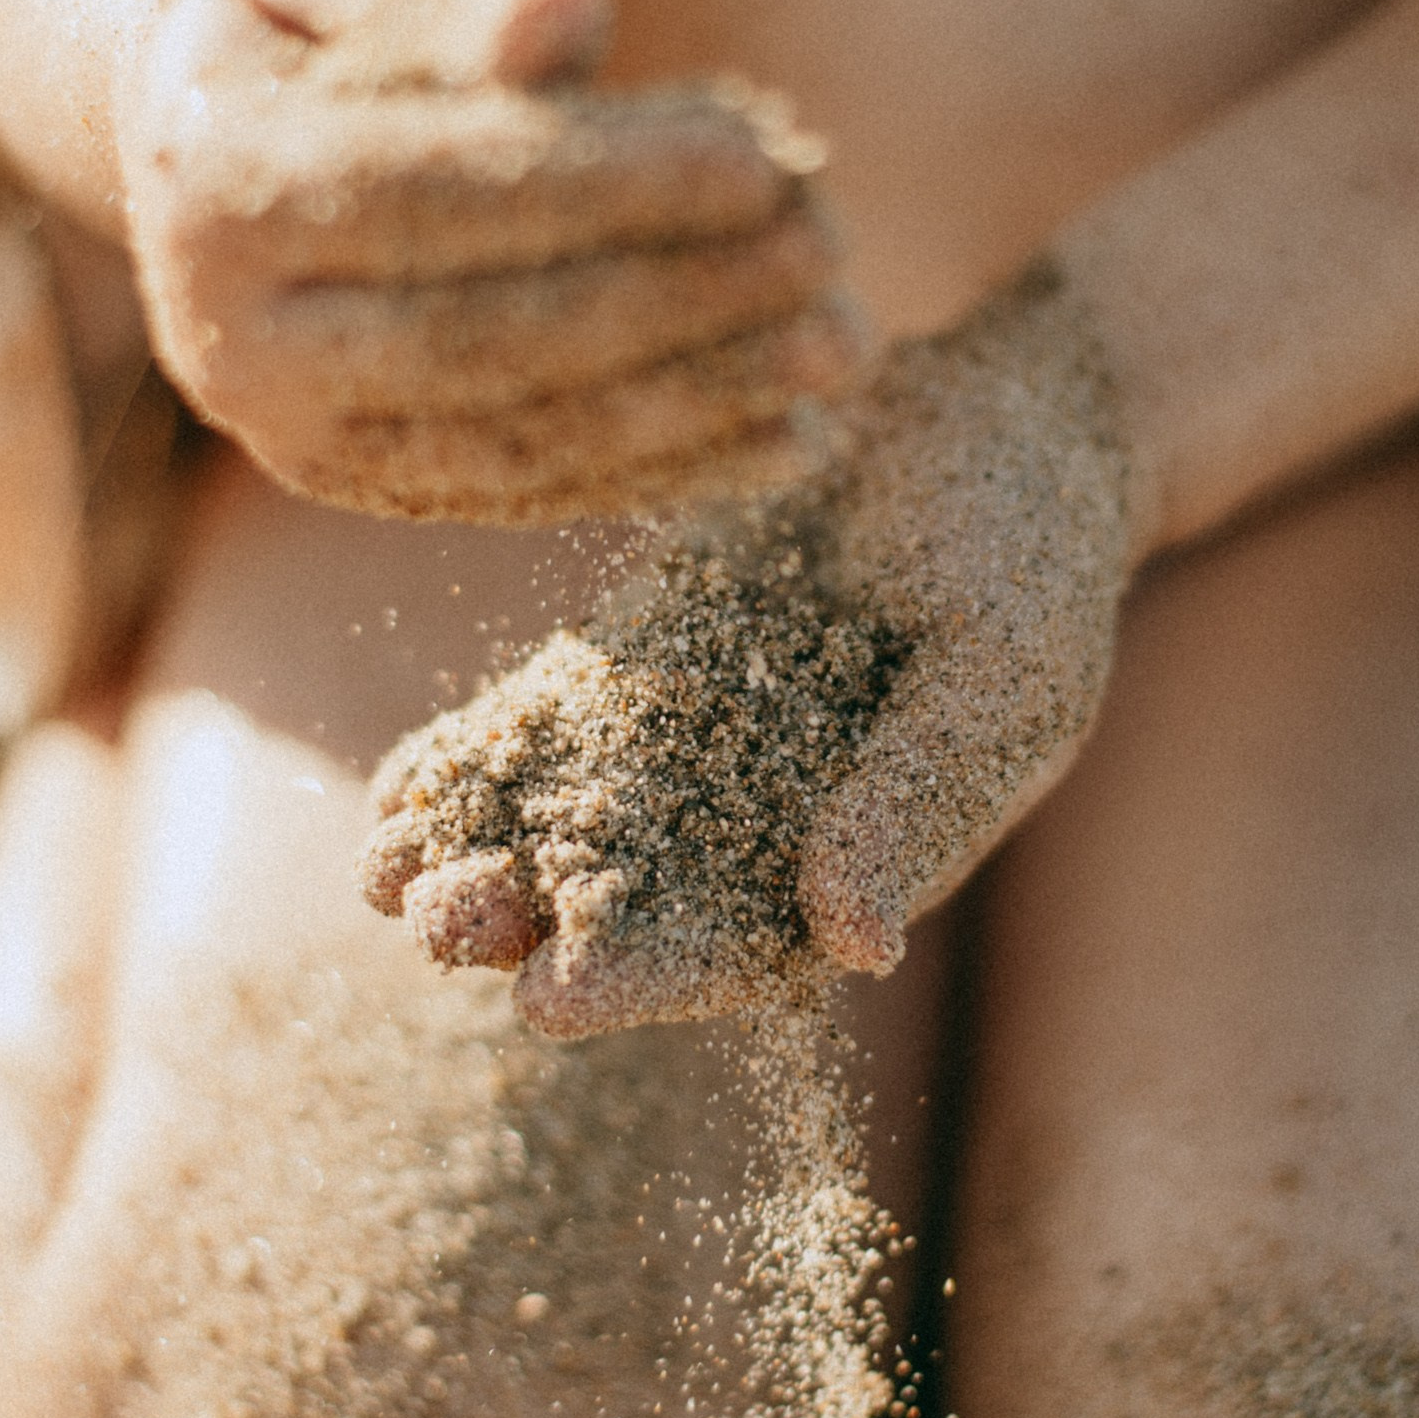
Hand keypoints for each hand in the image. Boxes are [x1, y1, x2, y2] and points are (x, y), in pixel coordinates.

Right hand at [119, 0, 869, 520]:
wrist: (201, 149)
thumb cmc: (314, 27)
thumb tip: (571, 14)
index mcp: (210, 181)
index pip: (434, 196)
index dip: (602, 185)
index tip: (758, 160)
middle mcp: (232, 340)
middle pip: (484, 338)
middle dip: (675, 301)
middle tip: (828, 252)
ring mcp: (299, 438)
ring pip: (519, 440)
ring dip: (699, 403)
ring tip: (842, 351)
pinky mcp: (370, 489)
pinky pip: (534, 492)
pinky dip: (669, 472)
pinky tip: (790, 439)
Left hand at [360, 265, 1136, 1033]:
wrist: (990, 420)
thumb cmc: (1029, 560)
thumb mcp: (1000, 675)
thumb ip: (917, 797)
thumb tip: (853, 941)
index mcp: (848, 866)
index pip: (733, 949)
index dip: (643, 978)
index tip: (554, 997)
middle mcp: (754, 829)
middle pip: (619, 901)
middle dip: (527, 923)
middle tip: (442, 922)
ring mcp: (684, 749)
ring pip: (559, 827)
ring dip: (477, 857)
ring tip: (389, 873)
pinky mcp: (634, 669)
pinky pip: (539, 734)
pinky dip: (470, 769)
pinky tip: (395, 797)